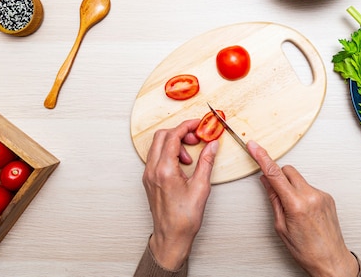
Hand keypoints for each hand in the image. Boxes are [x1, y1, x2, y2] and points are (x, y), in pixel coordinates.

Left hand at [142, 119, 218, 269]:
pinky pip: (156, 157)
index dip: (187, 126)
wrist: (171, 237)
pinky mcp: (149, 180)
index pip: (173, 136)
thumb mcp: (201, 187)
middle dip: (180, 132)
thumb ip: (206, 162)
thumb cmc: (184, 218)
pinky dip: (169, 153)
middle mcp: (152, 170)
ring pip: (157, 146)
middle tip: (196, 139)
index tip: (198, 124)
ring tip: (191, 157)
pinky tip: (183, 164)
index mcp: (164, 170)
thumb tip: (212, 145)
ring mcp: (148, 174)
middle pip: (161, 136)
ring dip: (174, 143)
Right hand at [247, 140, 358, 276]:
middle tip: (274, 191)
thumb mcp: (281, 226)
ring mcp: (321, 195)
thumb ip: (273, 199)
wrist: (331, 260)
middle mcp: (311, 195)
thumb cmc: (306, 250)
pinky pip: (308, 187)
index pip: (274, 174)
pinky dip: (301, 194)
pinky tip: (303, 212)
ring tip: (292, 209)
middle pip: (288, 170)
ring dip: (291, 186)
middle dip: (278, 176)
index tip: (254, 147)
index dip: (262, 158)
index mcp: (296, 204)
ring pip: (298, 179)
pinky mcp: (327, 197)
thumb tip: (266, 181)